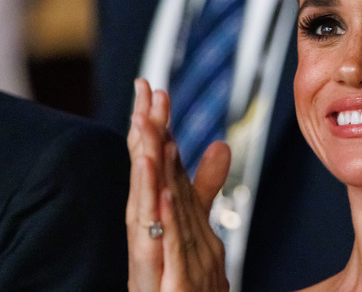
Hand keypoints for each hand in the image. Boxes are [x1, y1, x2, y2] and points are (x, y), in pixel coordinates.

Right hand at [126, 79, 230, 290]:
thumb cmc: (180, 272)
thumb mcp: (195, 218)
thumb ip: (205, 184)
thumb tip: (219, 144)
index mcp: (159, 209)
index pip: (158, 159)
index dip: (156, 125)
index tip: (155, 89)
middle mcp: (150, 225)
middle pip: (147, 172)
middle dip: (146, 131)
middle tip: (145, 91)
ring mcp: (151, 249)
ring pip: (146, 200)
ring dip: (145, 163)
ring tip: (142, 126)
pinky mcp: (159, 275)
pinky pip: (161, 242)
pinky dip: (159, 217)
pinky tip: (160, 192)